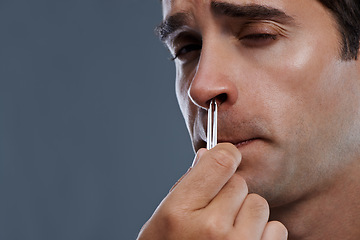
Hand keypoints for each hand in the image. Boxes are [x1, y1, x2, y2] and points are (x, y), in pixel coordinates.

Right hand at [137, 143, 287, 239]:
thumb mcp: (165, 217)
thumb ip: (188, 185)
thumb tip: (208, 155)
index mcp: (181, 212)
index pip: (220, 162)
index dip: (225, 155)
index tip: (224, 159)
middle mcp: (211, 229)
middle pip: (239, 183)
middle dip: (229, 192)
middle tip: (215, 212)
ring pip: (258, 203)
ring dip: (247, 213)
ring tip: (230, 230)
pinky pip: (276, 228)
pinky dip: (263, 233)